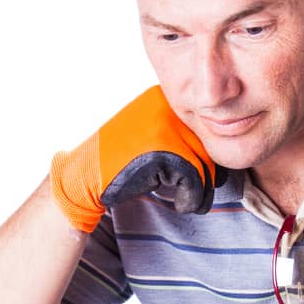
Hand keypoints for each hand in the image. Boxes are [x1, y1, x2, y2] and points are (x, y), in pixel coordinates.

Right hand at [49, 86, 224, 232]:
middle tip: (196, 195)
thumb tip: (218, 155)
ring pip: (205, 162)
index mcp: (163, 98)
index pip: (201, 130)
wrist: (85, 177)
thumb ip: (179, 138)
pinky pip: (196, 178)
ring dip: (200, 190)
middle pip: (206, 145)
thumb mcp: (149, 139)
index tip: (198, 180)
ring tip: (188, 201)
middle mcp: (166, 105)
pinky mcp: (165, 149)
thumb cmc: (118, 165)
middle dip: (206, 176)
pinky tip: (180, 204)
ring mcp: (165, 125)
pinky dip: (192, 198)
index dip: (203, 160)